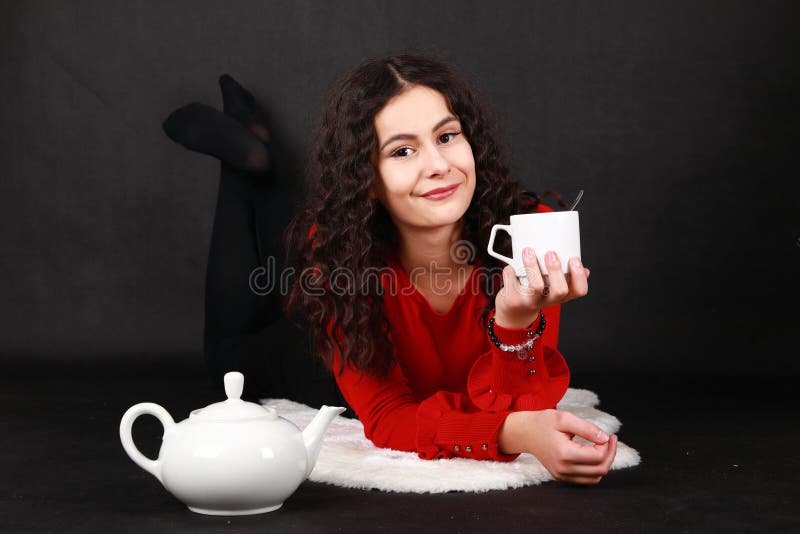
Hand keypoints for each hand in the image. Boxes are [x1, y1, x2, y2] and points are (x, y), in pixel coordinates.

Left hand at [494, 247, 589, 328]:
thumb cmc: (535, 293)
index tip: (574, 259)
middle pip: (560, 290)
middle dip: (556, 270)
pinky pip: (512, 279)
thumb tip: (584, 270)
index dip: (579, 276)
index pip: (579, 291)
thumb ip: (565, 278)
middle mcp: (548, 300)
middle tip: (550, 253)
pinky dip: (511, 269)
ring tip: (528, 251)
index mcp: (561, 295)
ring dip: (532, 266)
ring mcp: (531, 301)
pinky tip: (512, 265)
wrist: (514, 312)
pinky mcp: (513, 299)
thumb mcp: (552, 288)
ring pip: (536, 286)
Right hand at [498, 409, 617, 484]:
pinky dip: (594, 469)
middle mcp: (563, 469)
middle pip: (599, 469)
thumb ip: (587, 428)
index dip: (608, 446)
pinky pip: (586, 480)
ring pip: (595, 478)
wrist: (525, 433)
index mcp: (564, 453)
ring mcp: (562, 475)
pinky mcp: (561, 477)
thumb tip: (605, 438)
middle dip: (609, 454)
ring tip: (602, 447)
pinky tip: (593, 455)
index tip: (608, 435)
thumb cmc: (543, 423)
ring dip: (603, 463)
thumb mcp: (564, 418)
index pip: (598, 457)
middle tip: (609, 440)